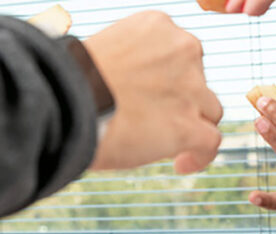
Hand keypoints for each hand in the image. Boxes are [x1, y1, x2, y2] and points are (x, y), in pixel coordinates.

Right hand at [83, 11, 222, 173]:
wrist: (64, 99)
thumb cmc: (69, 80)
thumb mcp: (104, 50)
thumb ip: (129, 62)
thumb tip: (130, 90)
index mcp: (158, 25)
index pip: (178, 53)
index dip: (169, 78)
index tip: (151, 94)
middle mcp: (182, 49)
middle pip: (197, 80)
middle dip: (181, 100)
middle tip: (153, 119)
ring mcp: (190, 88)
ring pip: (209, 110)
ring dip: (192, 126)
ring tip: (167, 146)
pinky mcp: (188, 125)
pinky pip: (211, 143)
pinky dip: (200, 156)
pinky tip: (181, 165)